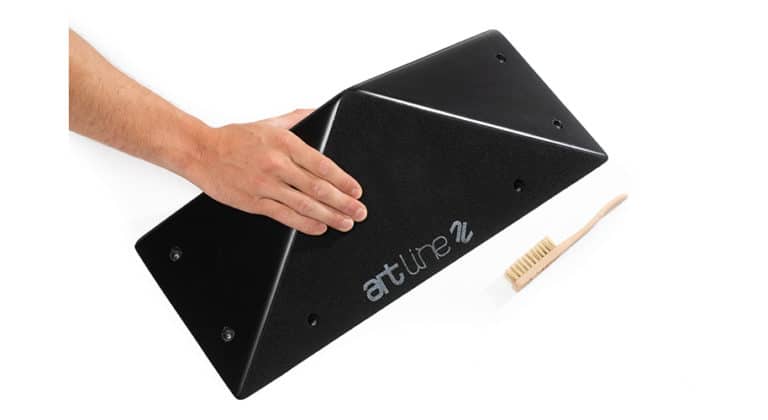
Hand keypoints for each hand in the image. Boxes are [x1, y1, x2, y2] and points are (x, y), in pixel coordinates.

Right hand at [186, 109, 366, 234]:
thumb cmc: (234, 138)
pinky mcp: (254, 202)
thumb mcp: (269, 123)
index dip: (342, 180)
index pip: (321, 164)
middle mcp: (277, 165)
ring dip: (329, 216)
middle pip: (317, 187)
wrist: (200, 152)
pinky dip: (305, 224)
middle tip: (359, 211)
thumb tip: (320, 111)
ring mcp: (265, 185)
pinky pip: (285, 216)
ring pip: (304, 205)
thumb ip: (298, 118)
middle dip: (343, 202)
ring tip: (345, 222)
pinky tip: (319, 227)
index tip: (356, 190)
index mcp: (284, 143)